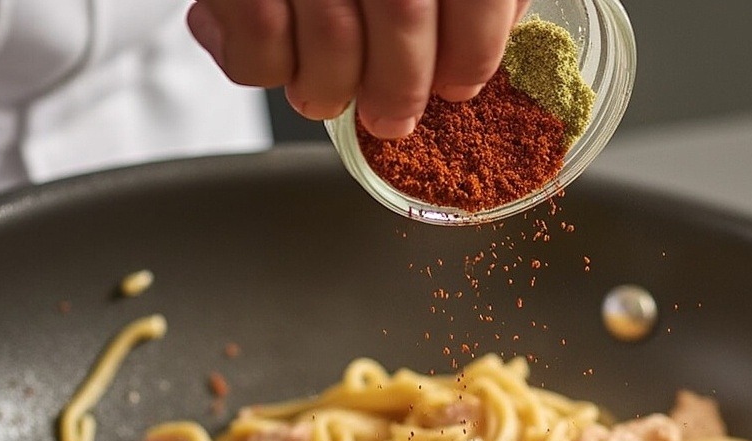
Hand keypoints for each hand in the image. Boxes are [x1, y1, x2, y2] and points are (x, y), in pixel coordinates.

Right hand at [186, 0, 531, 138]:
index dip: (475, 53)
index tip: (459, 85)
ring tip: (330, 95)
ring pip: (331, 38)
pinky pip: (258, 41)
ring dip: (333, 89)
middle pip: (404, 13)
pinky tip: (281, 59)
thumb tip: (493, 34)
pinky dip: (269, 70)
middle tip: (392, 116)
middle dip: (402, 87)